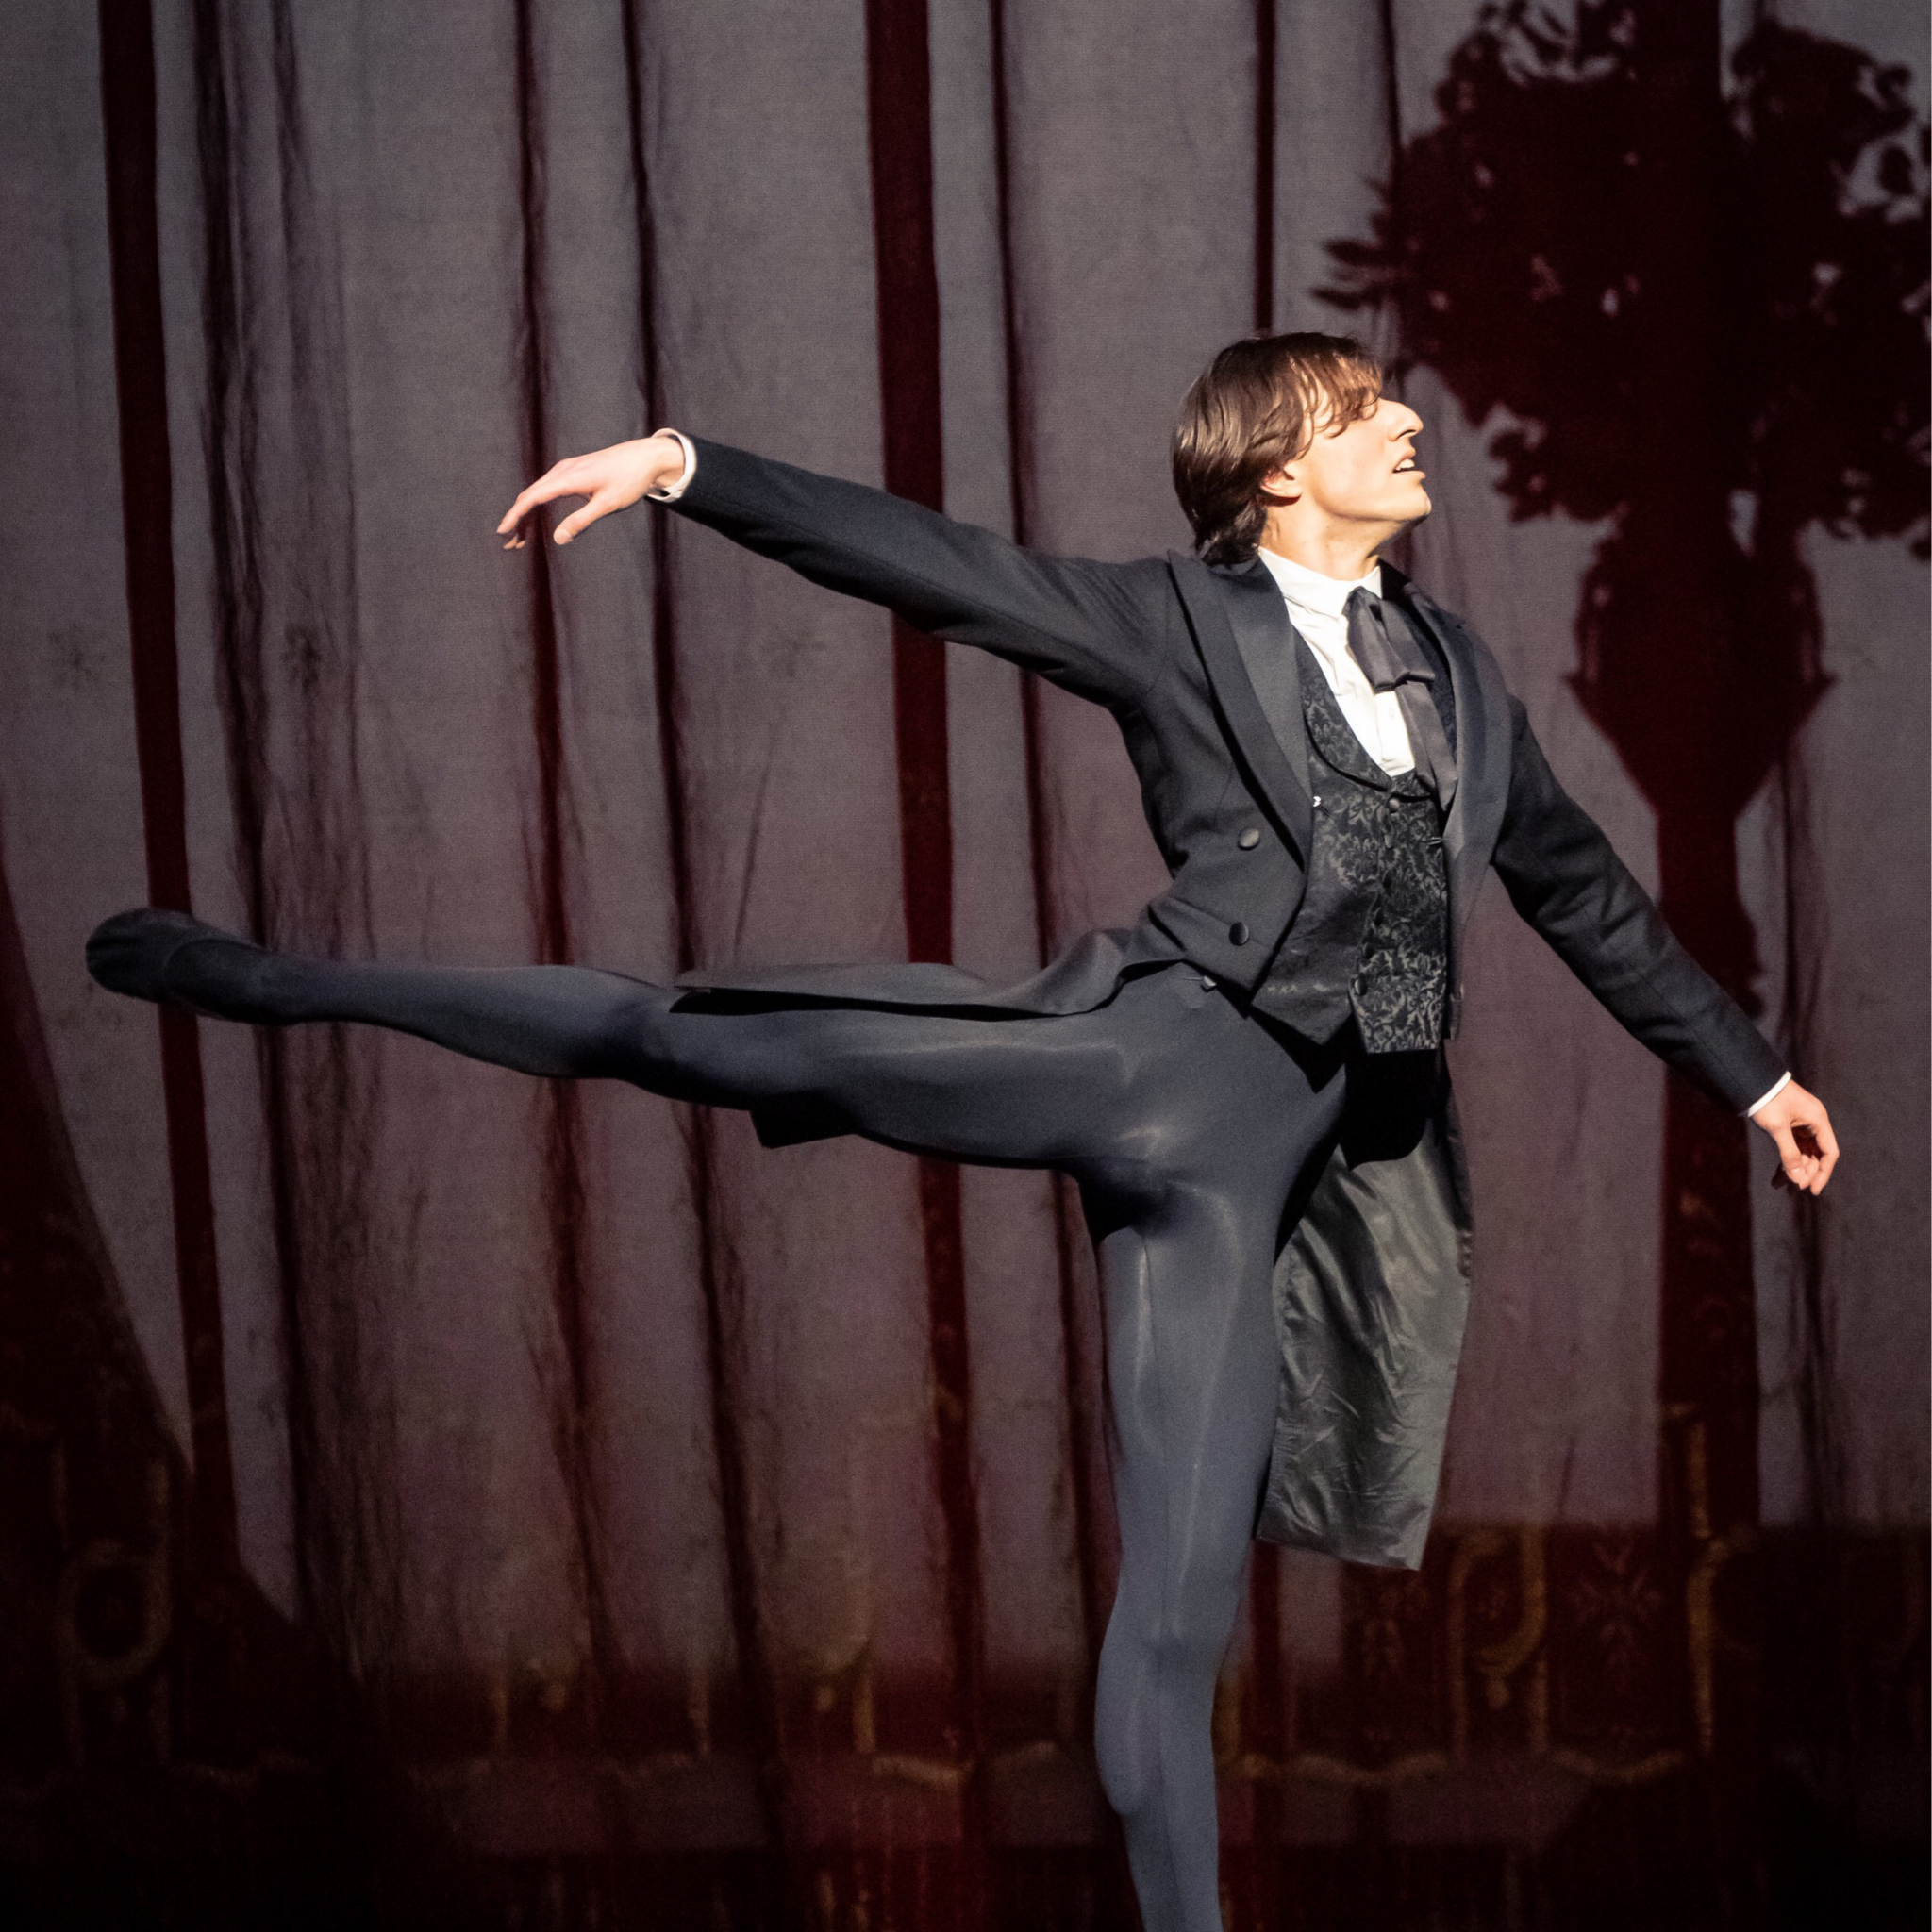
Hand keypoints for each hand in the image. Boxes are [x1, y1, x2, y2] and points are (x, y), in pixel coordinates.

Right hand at [496, 432, 684, 548]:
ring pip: (538, 491)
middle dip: (518, 519)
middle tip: (509, 543)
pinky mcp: (573, 470)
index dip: (515, 515)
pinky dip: (538, 503)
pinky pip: (548, 487)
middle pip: (530, 495)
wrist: (645, 456)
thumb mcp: (607, 504)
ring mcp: (567, 468)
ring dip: (527, 512)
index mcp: (568, 478)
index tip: (502, 531)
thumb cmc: (629, 480)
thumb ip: (581, 520)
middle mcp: (563, 470)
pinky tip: (536, 516)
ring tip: (520, 535)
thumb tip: (558, 538)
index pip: (532, 498)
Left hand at [1749, 1079, 1838, 1195]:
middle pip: (1817, 1154)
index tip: (1813, 1190)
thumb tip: (1798, 1179)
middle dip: (1806, 1172)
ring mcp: (1802, 1123)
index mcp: (1818, 1120)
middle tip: (1793, 1187)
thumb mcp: (1777, 1128)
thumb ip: (1789, 1154)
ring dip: (1795, 1168)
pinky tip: (1778, 1175)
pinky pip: (1793, 1146)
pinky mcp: (1789, 1124)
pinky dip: (1787, 1159)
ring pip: (1804, 1152)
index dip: (1823, 1173)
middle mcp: (1814, 1122)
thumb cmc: (1767, 1100)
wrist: (1750, 1079)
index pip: (1829, 1153)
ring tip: (1781, 1185)